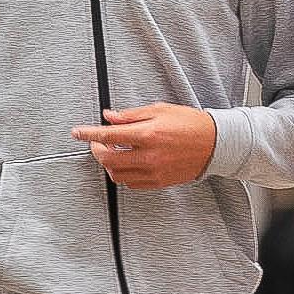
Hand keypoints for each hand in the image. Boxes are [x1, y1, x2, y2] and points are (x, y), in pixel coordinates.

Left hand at [73, 104, 217, 189]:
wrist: (216, 144)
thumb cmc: (191, 124)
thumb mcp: (160, 110)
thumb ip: (131, 115)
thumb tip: (109, 116)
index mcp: (148, 134)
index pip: (108, 135)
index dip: (88, 134)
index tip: (77, 132)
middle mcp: (149, 155)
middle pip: (108, 159)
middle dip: (96, 150)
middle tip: (97, 143)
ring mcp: (154, 171)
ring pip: (117, 174)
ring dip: (109, 164)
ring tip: (114, 152)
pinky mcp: (159, 182)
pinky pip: (131, 184)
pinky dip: (123, 174)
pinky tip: (128, 163)